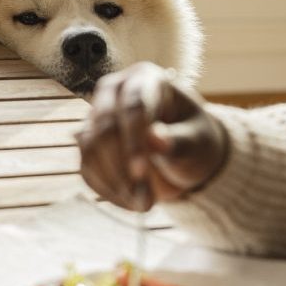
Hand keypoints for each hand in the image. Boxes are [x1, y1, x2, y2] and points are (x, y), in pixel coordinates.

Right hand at [76, 62, 227, 211]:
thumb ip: (178, 140)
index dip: (134, 139)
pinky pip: (87, 167)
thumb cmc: (195, 139)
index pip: (133, 104)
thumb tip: (155, 140)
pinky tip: (129, 203)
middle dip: (121, 166)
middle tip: (145, 202)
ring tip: (143, 206)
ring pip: (90, 147)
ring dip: (113, 182)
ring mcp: (97, 116)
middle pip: (104, 125)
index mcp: (146, 80)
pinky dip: (106, 190)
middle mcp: (114, 91)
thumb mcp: (198, 141)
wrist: (184, 152)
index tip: (141, 173)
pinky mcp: (89, 143)